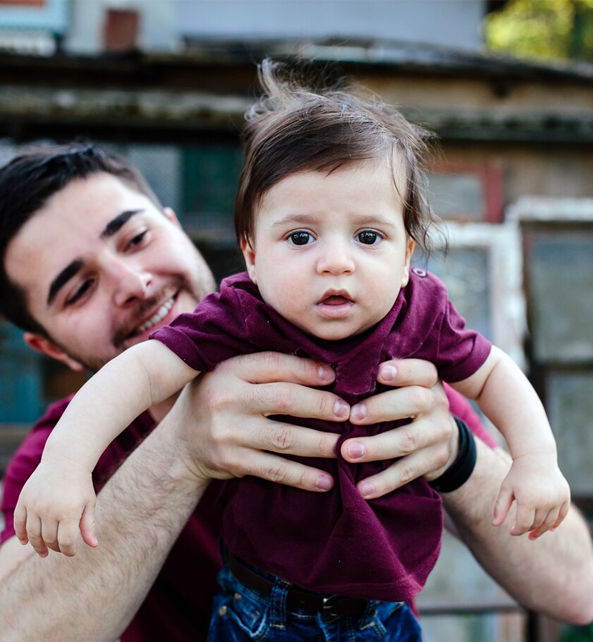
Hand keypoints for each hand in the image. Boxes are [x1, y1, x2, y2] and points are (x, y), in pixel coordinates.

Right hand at [13, 459, 97, 557]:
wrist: (65, 460)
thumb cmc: (80, 483)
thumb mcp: (89, 502)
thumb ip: (88, 524)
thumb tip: (93, 545)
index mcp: (69, 511)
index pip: (66, 541)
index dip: (69, 550)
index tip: (71, 552)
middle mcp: (50, 509)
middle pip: (49, 539)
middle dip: (55, 547)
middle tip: (59, 548)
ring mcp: (35, 504)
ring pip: (32, 534)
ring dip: (37, 545)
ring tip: (43, 551)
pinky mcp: (24, 499)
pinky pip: (19, 522)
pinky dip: (20, 534)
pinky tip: (25, 542)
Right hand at [172, 352, 348, 491]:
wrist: (179, 445)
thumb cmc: (216, 399)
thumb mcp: (229, 374)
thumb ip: (263, 368)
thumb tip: (320, 364)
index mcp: (228, 369)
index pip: (275, 365)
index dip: (308, 370)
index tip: (334, 376)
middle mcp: (226, 399)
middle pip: (285, 399)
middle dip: (322, 406)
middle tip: (348, 412)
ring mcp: (228, 432)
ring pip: (284, 438)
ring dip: (320, 444)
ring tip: (345, 446)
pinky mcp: (231, 461)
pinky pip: (275, 470)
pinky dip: (303, 477)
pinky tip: (326, 481)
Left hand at [340, 359, 457, 498]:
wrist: (437, 437)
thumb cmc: (401, 402)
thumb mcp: (400, 385)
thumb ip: (377, 380)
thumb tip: (332, 371)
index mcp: (427, 379)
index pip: (421, 370)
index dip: (402, 371)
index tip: (379, 373)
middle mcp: (437, 402)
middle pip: (415, 401)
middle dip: (381, 408)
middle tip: (352, 417)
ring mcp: (439, 432)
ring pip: (408, 440)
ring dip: (376, 447)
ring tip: (347, 452)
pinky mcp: (435, 460)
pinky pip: (408, 472)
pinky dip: (384, 482)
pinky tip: (362, 488)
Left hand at [492, 453, 570, 538]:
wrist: (536, 457)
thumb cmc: (518, 474)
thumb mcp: (506, 488)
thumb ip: (500, 507)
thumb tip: (495, 525)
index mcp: (528, 500)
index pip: (524, 524)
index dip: (517, 530)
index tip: (511, 531)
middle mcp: (545, 501)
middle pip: (536, 524)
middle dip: (528, 528)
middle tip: (521, 529)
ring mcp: (557, 499)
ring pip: (549, 522)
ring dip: (541, 529)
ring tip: (533, 534)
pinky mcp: (565, 496)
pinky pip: (562, 515)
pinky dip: (556, 523)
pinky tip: (550, 528)